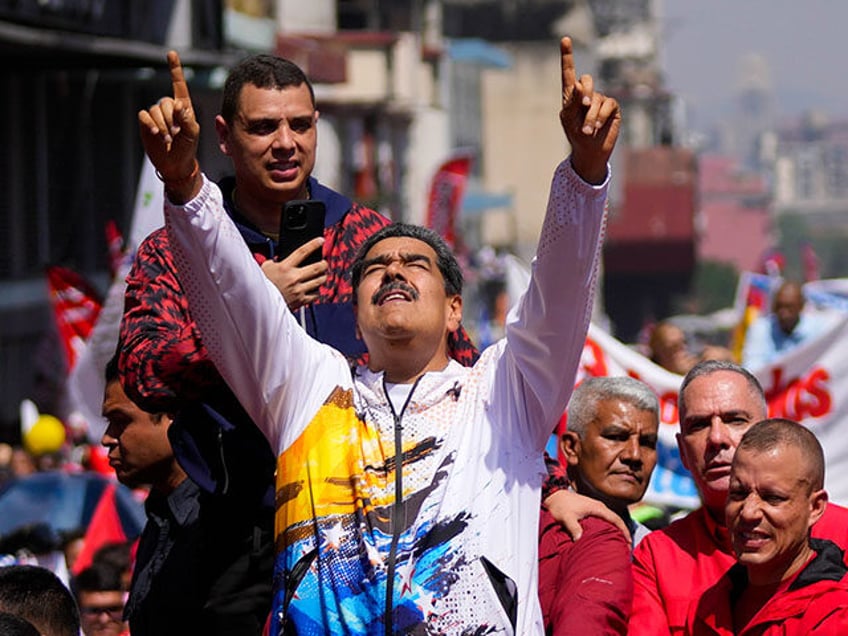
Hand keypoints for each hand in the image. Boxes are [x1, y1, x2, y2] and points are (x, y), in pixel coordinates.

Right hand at [138, 51, 200, 202]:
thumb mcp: (193, 133)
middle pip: (165, 102)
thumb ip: (187, 118)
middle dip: (170, 119)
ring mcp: (157, 115)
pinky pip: (144, 116)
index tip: (171, 53)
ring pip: (154, 109)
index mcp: (183, 107)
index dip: (175, 69)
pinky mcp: (146, 122)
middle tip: (175, 133)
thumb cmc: (188, 147)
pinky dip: (150, 125)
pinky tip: (156, 135)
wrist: (175, 163)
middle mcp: (169, 108)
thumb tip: (178, 105)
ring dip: (162, 125)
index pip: (179, 85)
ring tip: (167, 138)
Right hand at [260, 237, 327, 309]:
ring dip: (323, 277)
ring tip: (322, 275)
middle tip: (324, 263)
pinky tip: (315, 289)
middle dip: (323, 264)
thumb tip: (280, 259)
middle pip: (316, 267)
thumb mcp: (266, 268)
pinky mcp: (300, 301)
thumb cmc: (262, 286)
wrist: (259, 303)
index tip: (321, 240)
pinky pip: (315, 295)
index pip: (302, 252)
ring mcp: (298, 290)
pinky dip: (317, 291)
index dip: (313, 244)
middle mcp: (293, 278)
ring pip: (319, 281)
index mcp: (285, 268)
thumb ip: (275, 262)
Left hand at [544, 489, 630, 541]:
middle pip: (616, 520)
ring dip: (615, 530)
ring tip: (618, 544)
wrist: (553, 495)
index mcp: (597, 508)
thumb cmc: (560, 505)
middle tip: (626, 548)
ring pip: (610, 520)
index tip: (629, 542)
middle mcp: (599, 506)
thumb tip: (580, 539)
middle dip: (622, 533)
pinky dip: (608, 527)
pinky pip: (604, 519)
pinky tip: (606, 536)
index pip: (616, 519)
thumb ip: (574, 528)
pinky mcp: (590, 510)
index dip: (624, 531)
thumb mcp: (567, 518)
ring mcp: (595, 507)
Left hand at [559, 36, 620, 184]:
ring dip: (590, 115)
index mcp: (571, 95)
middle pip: (586, 80)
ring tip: (587, 130)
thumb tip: (580, 84)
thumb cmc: (575, 135)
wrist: (589, 151)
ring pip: (596, 98)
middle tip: (583, 105)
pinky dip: (601, 116)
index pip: (569, 73)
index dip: (567, 56)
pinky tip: (596, 126)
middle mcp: (587, 94)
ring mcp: (600, 100)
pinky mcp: (612, 107)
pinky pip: (608, 105)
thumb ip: (573, 102)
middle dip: (584, 92)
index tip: (565, 40)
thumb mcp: (569, 119)